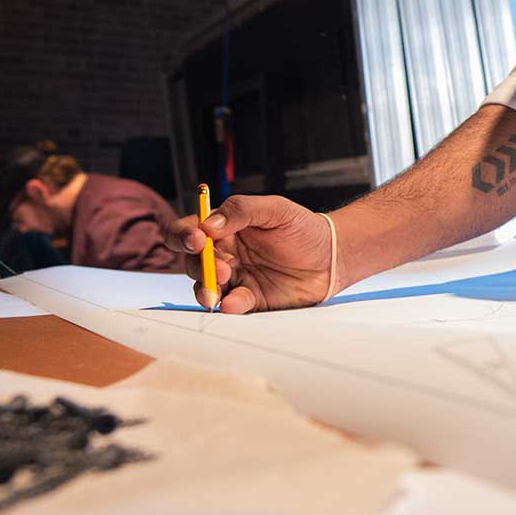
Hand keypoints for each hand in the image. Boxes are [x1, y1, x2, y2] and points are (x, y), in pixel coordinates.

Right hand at [176, 194, 336, 312]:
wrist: (331, 256)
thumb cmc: (303, 228)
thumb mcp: (274, 209)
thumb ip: (241, 211)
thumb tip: (210, 224)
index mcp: (224, 229)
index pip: (190, 230)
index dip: (184, 235)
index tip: (197, 240)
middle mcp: (225, 254)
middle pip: (194, 262)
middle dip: (200, 265)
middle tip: (222, 266)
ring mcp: (236, 278)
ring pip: (207, 286)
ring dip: (207, 289)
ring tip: (217, 290)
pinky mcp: (251, 299)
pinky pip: (233, 304)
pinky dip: (230, 305)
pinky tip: (233, 304)